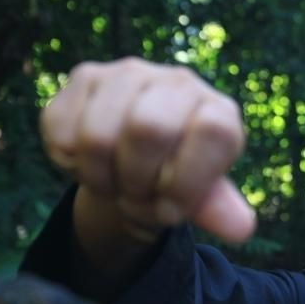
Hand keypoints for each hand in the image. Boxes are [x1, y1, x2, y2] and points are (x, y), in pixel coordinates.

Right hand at [40, 57, 254, 242]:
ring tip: (117, 183)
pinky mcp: (86, 77)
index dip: (186, 182)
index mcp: (219, 112)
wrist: (133, 164)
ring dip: (102, 178)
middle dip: (136, 181)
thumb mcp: (200, 199)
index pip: (213, 133)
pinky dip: (72, 164)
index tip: (173, 208)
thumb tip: (241, 229)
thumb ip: (217, 210)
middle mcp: (180, 82)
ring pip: (97, 135)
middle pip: (148, 129)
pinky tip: (93, 161)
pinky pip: (63, 133)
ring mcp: (130, 74)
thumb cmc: (175, 179)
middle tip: (138, 197)